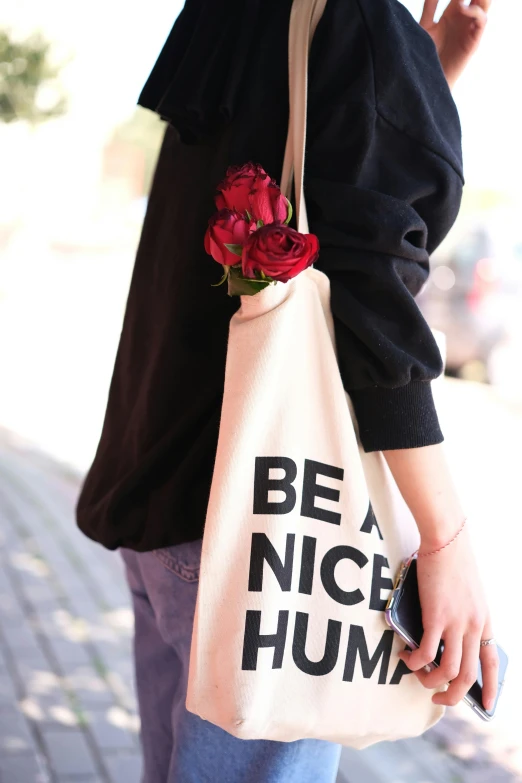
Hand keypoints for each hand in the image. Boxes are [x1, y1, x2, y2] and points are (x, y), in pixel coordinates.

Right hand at [398, 527, 498, 709]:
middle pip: (468, 676)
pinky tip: (407, 657)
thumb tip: (440, 636)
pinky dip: (415, 662)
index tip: (486, 706)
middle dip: (452, 695)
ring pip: (448, 671)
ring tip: (417, 675)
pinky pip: (427, 653)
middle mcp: (473, 626)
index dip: (490, 689)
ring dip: (430, 681)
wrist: (446, 539)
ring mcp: (456, 623)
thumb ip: (460, 615)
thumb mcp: (467, 593)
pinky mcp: (436, 617)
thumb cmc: (452, 560)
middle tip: (438, 697)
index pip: (491, 663)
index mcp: (483, 621)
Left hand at [420, 0, 490, 87]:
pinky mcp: (473, 40)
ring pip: (484, 3)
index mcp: (452, 11)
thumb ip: (430, 7)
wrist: (428, 79)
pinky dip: (475, 10)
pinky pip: (482, 19)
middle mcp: (463, 17)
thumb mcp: (425, 27)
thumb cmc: (424, 55)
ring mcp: (470, 27)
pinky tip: (462, 8)